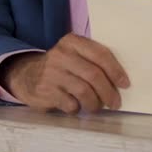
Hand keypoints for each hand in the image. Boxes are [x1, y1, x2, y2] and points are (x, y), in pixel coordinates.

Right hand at [0, 35, 130, 112]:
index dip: (116, 71)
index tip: (125, 84)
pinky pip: (70, 104)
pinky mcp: (45, 91)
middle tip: (115, 103)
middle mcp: (61, 55)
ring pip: (84, 91)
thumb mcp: (74, 54)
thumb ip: (93, 60)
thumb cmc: (61, 67)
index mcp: (72, 42)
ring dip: (95, 104)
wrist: (26, 75)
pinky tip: (76, 107)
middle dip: (108, 92)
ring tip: (96, 107)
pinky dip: (78, 109)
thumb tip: (120, 81)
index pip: (100, 54)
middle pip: (94, 75)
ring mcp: (51, 73)